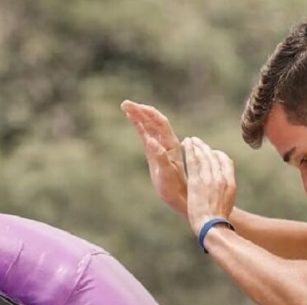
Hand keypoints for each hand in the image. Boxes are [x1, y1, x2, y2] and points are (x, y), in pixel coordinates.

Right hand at [120, 100, 187, 217]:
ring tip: (126, 108)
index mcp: (171, 145)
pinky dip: (141, 128)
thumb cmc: (175, 190)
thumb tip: (150, 140)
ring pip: (150, 128)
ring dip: (139, 117)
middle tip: (124, 104)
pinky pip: (149, 137)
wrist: (181, 199)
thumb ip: (159, 157)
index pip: (158, 122)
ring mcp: (162, 149)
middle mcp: (167, 144)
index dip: (145, 113)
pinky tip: (135, 124)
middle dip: (140, 111)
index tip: (131, 106)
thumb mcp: (166, 174)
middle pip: (153, 121)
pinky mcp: (156, 155)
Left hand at [183, 137, 236, 233]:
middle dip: (205, 147)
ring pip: (203, 156)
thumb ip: (225, 193)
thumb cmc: (217, 220)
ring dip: (196, 146)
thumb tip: (222, 191)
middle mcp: (221, 178)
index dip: (218, 154)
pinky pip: (193, 160)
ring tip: (190, 140)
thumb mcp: (227, 204)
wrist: (212, 226)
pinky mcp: (196, 181)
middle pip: (214, 156)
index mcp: (231, 183)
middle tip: (197, 141)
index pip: (226, 161)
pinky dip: (189, 150)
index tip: (211, 152)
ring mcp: (209, 179)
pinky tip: (185, 144)